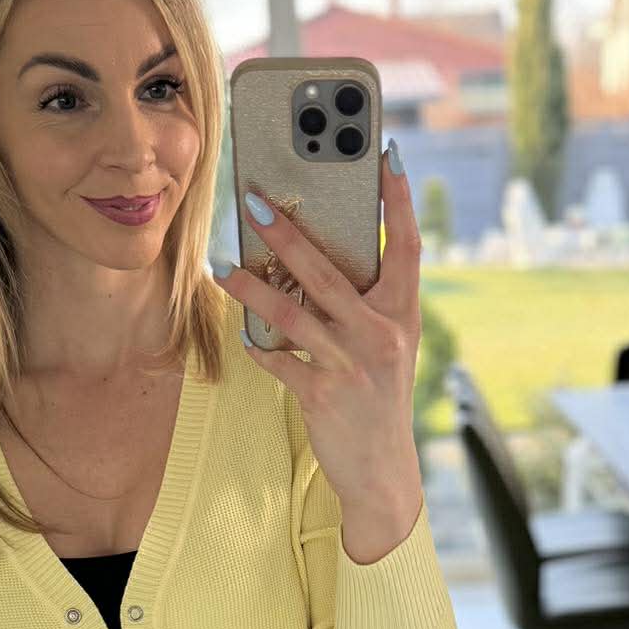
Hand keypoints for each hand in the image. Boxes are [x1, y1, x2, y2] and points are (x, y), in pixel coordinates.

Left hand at [216, 142, 421, 510]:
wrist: (383, 472)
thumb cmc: (379, 401)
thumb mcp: (389, 347)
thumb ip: (365, 306)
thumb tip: (315, 261)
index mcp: (403, 315)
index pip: (406, 246)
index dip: (398, 201)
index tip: (387, 156)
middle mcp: (380, 334)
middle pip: (329, 272)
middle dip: (288, 236)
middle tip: (255, 203)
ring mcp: (351, 365)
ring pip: (293, 314)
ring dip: (252, 288)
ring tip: (222, 268)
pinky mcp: (322, 395)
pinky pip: (279, 360)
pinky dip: (258, 346)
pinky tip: (243, 335)